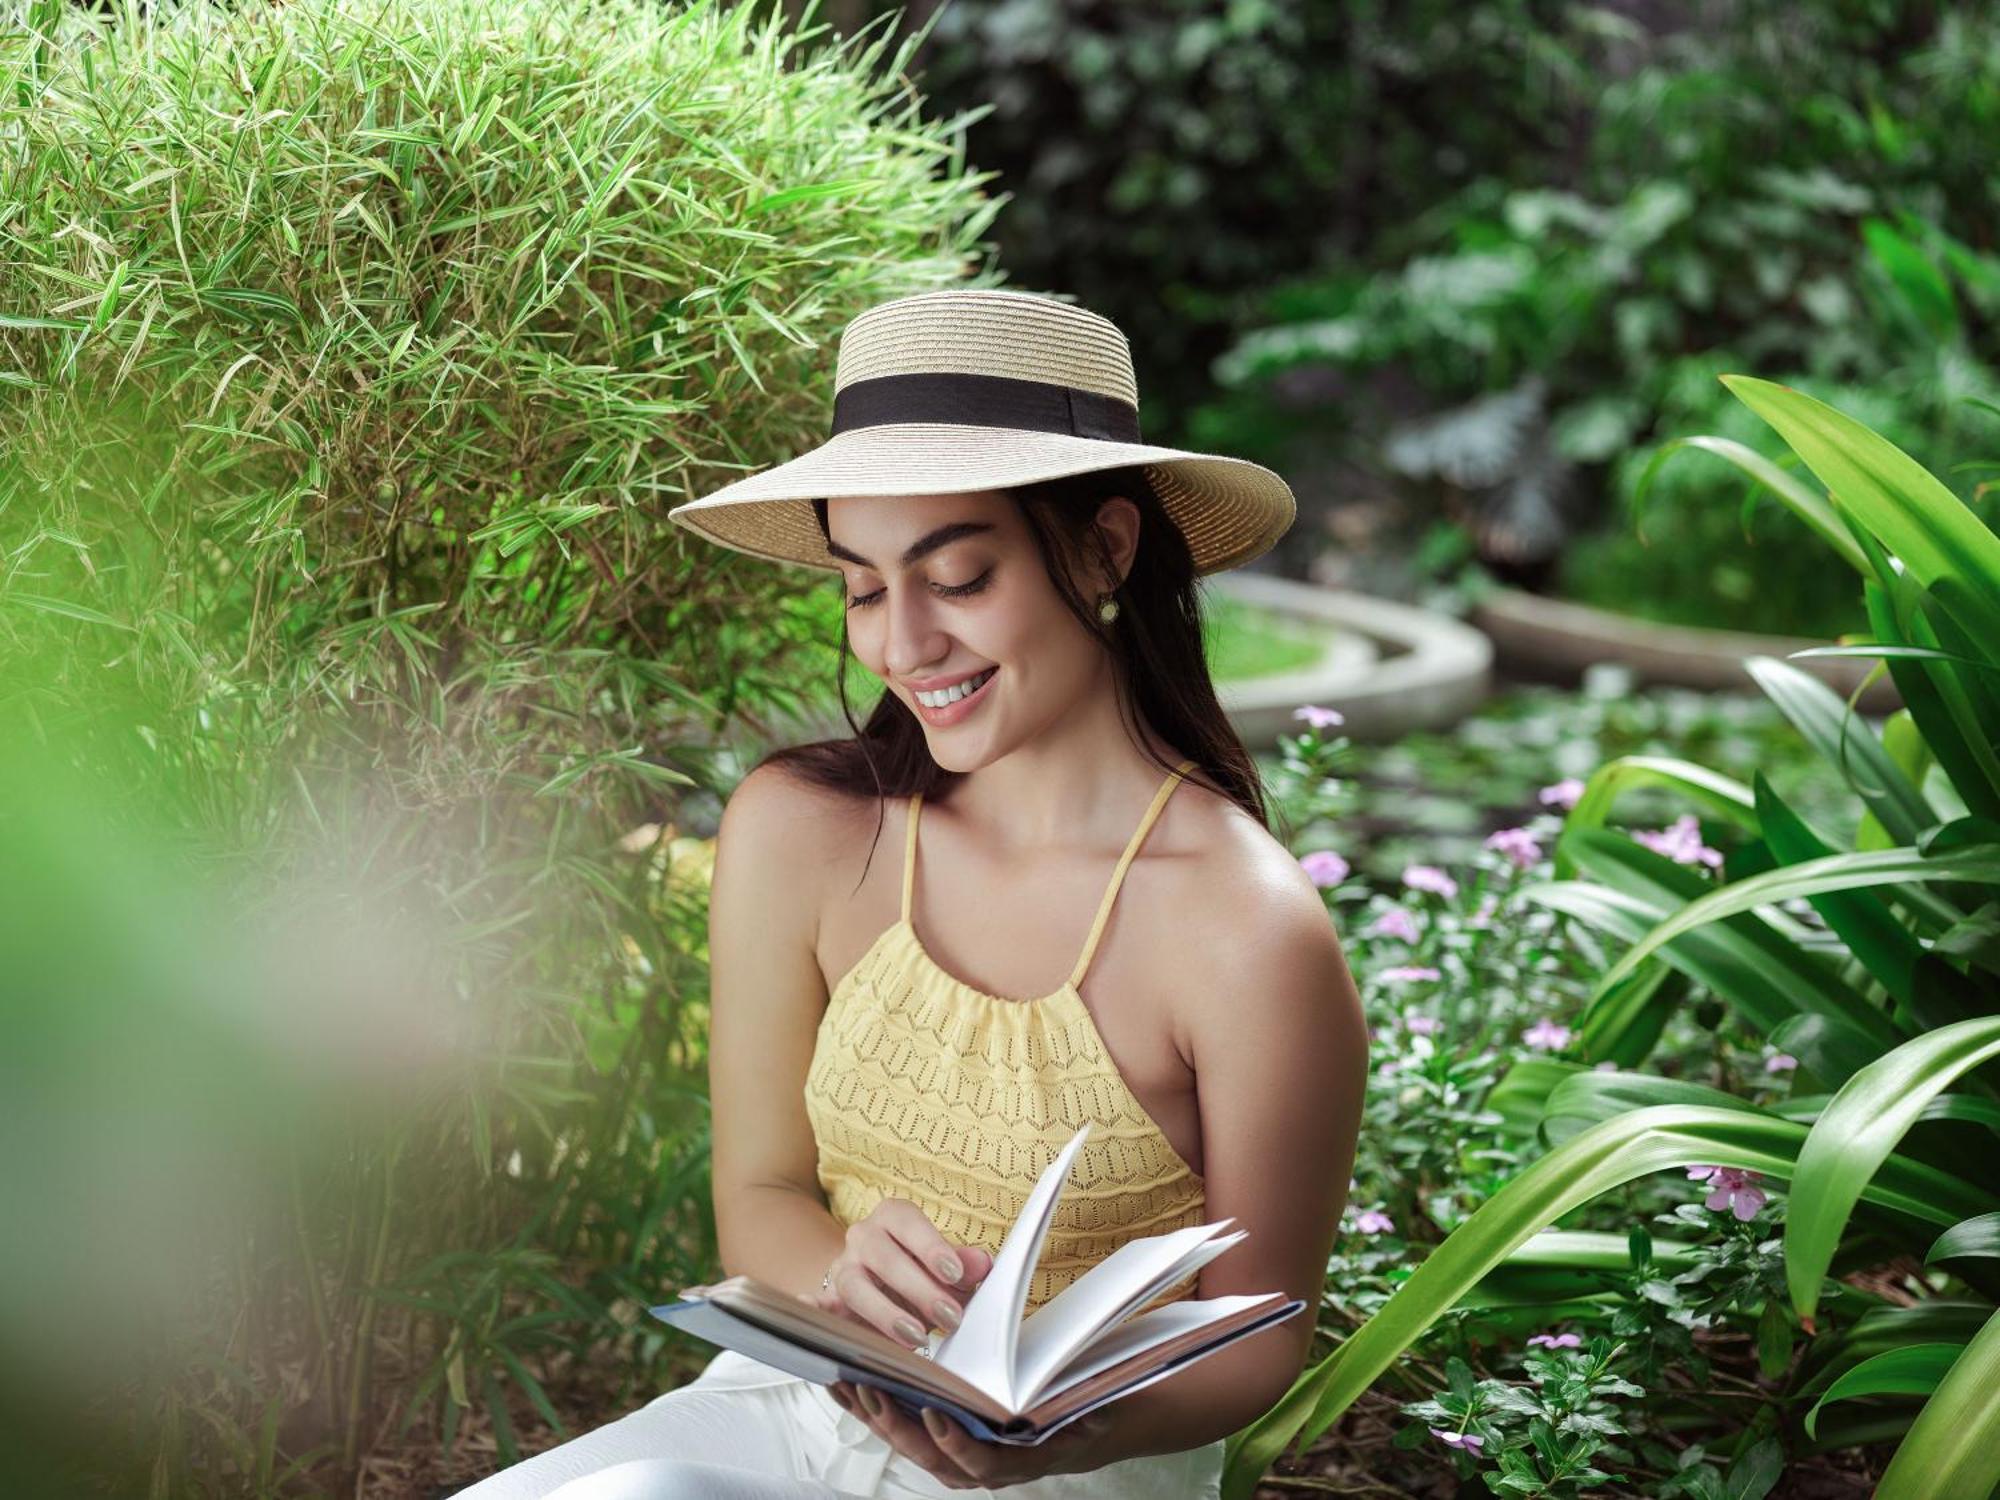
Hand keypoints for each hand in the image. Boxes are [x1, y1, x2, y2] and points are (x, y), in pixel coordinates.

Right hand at [806, 1199, 994, 1349]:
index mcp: (893, 1219)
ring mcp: (841, 1268)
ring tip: (916, 1338)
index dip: (931, 1246)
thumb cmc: (916, 1273)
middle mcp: (862, 1238)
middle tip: (950, 1317)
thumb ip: (963, 1267)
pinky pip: (815, 1304)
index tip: (954, 1274)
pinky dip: (811, 1308)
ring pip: (854, 1285)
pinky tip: (813, 1311)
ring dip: (885, 1313)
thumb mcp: (943, 1269)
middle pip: (882, 1255)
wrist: (877, 1285)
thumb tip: (981, 1265)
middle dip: (918, 1288)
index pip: (908, 1223)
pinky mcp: (826, 1300)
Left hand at [825, 1380, 1119, 1487]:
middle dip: (896, 1424)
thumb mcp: (1094, 1413)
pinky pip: (902, 1431)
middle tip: (871, 1390)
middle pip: (929, 1455)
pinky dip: (874, 1409)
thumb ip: (1086, 1413)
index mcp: (1017, 1461)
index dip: (955, 1443)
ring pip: (908, 1444)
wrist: (1081, 1433)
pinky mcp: (940, 1443)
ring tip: (845, 1383)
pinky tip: (848, 1386)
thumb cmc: (1085, 1417)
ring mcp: (956, 1459)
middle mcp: (980, 1469)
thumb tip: (1093, 1411)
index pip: (980, 1461)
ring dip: (874, 1416)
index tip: (935, 1415)